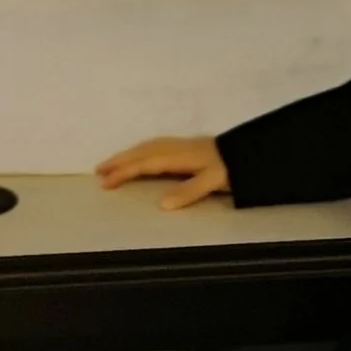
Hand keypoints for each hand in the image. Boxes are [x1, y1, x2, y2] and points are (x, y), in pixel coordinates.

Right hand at [94, 135, 231, 209]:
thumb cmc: (233, 168)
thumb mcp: (213, 181)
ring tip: (113, 164)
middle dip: (120, 160)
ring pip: (148, 146)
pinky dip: (142, 150)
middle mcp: (177, 148)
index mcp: (179, 156)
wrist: (252, 153)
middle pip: (142, 152)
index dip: (124, 172)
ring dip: (129, 154)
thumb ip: (189, 192)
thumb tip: (161, 204)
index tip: (105, 182)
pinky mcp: (188, 146)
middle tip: (98, 171)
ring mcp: (182, 145)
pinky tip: (142, 156)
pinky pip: (156, 145)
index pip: (145, 164)